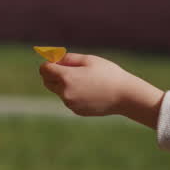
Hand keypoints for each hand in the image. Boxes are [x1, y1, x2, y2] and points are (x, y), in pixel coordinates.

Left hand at [40, 53, 164, 127]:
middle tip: (67, 68)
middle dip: (52, 74)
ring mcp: (70, 103)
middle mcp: (65, 92)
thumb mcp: (89, 60)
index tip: (58, 60)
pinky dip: (72, 94)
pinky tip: (89, 91)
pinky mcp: (76, 111)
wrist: (125, 96)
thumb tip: (53, 58)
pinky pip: (68, 100)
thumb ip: (68, 58)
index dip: (50, 63)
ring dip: (63, 84)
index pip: (44, 69)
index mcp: (66, 77)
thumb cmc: (108, 74)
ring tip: (84, 80)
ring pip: (58, 91)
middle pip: (47, 81)